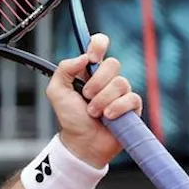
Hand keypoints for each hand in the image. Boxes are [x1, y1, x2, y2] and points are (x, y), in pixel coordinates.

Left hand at [46, 33, 143, 168]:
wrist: (82, 143)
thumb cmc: (70, 118)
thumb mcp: (57, 92)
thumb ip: (64, 70)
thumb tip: (83, 57)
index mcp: (89, 71)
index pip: (99, 45)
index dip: (98, 45)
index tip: (92, 57)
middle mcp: (107, 78)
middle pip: (113, 64)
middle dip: (97, 82)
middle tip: (86, 96)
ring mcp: (121, 92)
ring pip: (121, 83)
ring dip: (102, 100)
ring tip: (93, 112)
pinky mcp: (132, 106)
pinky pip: (131, 98)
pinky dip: (116, 108)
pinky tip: (107, 117)